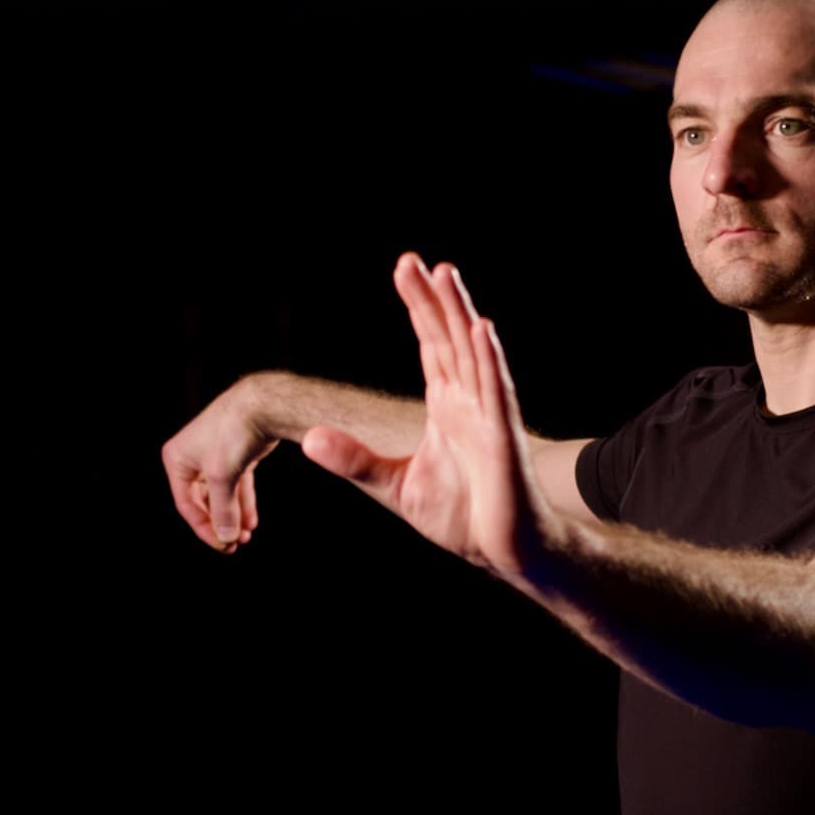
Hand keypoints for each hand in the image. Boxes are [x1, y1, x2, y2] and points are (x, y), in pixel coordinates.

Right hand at [161, 380, 277, 553]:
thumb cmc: (234, 433)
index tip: (221, 545)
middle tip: (233, 545)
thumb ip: (222, 510)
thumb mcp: (222, 476)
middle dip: (219, 523)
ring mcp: (215, 455)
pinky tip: (251, 522)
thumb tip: (226, 537)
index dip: (204, 528)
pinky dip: (243, 503)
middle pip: (203, 501)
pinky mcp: (236, 454)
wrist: (263, 403)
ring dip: (232, 516)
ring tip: (245, 537)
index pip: (187, 504)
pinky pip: (236, 485)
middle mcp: (192, 456)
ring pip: (221, 494)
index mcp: (177, 459)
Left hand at [301, 253, 546, 583]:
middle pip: (449, 337)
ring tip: (446, 274)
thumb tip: (311, 438)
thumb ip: (355, 460)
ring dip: (460, 313)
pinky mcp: (504, 438)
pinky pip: (497, 393)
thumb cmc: (460, 518)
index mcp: (446, 406)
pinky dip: (490, 360)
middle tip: (412, 260)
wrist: (503, 554)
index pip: (431, 345)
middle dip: (432, 298)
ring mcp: (489, 416)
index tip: (404, 270)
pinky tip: (482, 329)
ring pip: (473, 353)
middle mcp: (469, 401)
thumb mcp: (393, 486)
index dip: (419, 307)